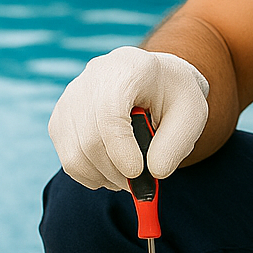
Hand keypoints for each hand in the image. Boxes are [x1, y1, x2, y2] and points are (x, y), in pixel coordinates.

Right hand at [48, 46, 209, 190]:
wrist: (155, 80)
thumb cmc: (174, 97)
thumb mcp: (192, 115)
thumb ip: (176, 145)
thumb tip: (154, 173)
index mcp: (128, 69)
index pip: (109, 113)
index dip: (120, 149)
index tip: (138, 172)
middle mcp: (92, 78)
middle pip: (90, 139)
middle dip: (116, 172)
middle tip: (138, 183)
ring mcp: (71, 98)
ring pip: (75, 154)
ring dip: (104, 177)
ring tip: (128, 176)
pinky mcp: (60, 118)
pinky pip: (68, 159)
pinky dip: (91, 175)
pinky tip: (112, 169)